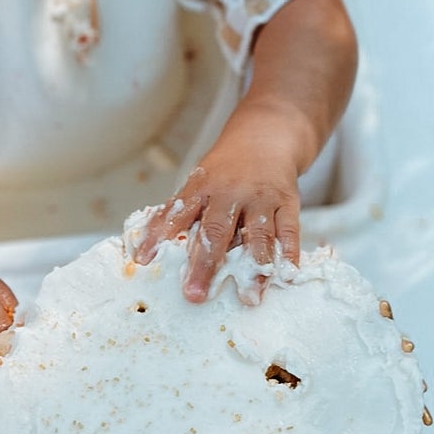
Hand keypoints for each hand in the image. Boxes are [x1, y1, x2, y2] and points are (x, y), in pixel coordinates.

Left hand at [135, 117, 301, 302]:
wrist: (266, 136)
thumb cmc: (226, 170)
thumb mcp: (199, 182)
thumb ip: (182, 213)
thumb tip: (151, 249)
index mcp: (202, 186)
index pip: (177, 212)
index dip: (158, 235)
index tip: (144, 259)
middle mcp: (231, 192)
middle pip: (216, 230)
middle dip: (205, 265)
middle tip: (195, 294)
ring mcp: (261, 198)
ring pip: (258, 235)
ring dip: (254, 268)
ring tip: (249, 297)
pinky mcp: (287, 203)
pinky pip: (289, 231)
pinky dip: (288, 254)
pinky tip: (285, 276)